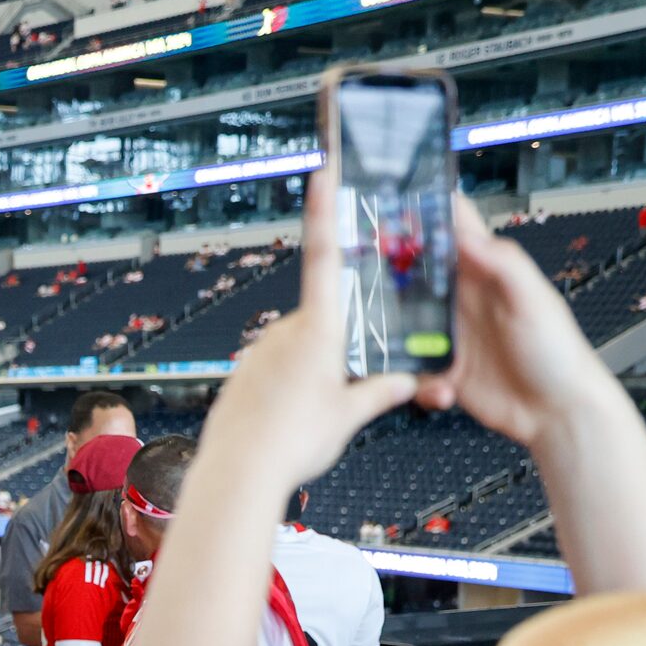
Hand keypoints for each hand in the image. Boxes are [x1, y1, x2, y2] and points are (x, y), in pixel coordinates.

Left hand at [199, 170, 416, 501]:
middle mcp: (284, 331)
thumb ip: (380, 392)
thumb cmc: (293, 443)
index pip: (325, 257)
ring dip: (308, 374)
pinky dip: (283, 393)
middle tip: (338, 392)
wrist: (237, 474)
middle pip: (322, 323)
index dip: (325, 212)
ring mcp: (258, 351)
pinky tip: (285, 422)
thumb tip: (409, 381)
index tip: (321, 171)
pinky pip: (271, 375)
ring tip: (307, 418)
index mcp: (318, 328)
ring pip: (295, 352)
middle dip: (336, 348)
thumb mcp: (349, 417)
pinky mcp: (241, 374)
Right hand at [415, 195, 613, 452]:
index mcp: (486, 273)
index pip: (454, 228)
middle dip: (391, 275)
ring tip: (402, 353)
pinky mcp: (445, 373)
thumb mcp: (533, 299)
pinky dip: (419, 384)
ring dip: (396, 339)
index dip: (427, 212)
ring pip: (406, 326)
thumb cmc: (557, 353)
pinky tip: (441, 391)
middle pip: (417, 275)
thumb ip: (501, 263)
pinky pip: (415, 372)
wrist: (557, 412)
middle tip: (365, 280)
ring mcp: (452, 337)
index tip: (393, 207)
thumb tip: (463, 233)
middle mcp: (465, 301)